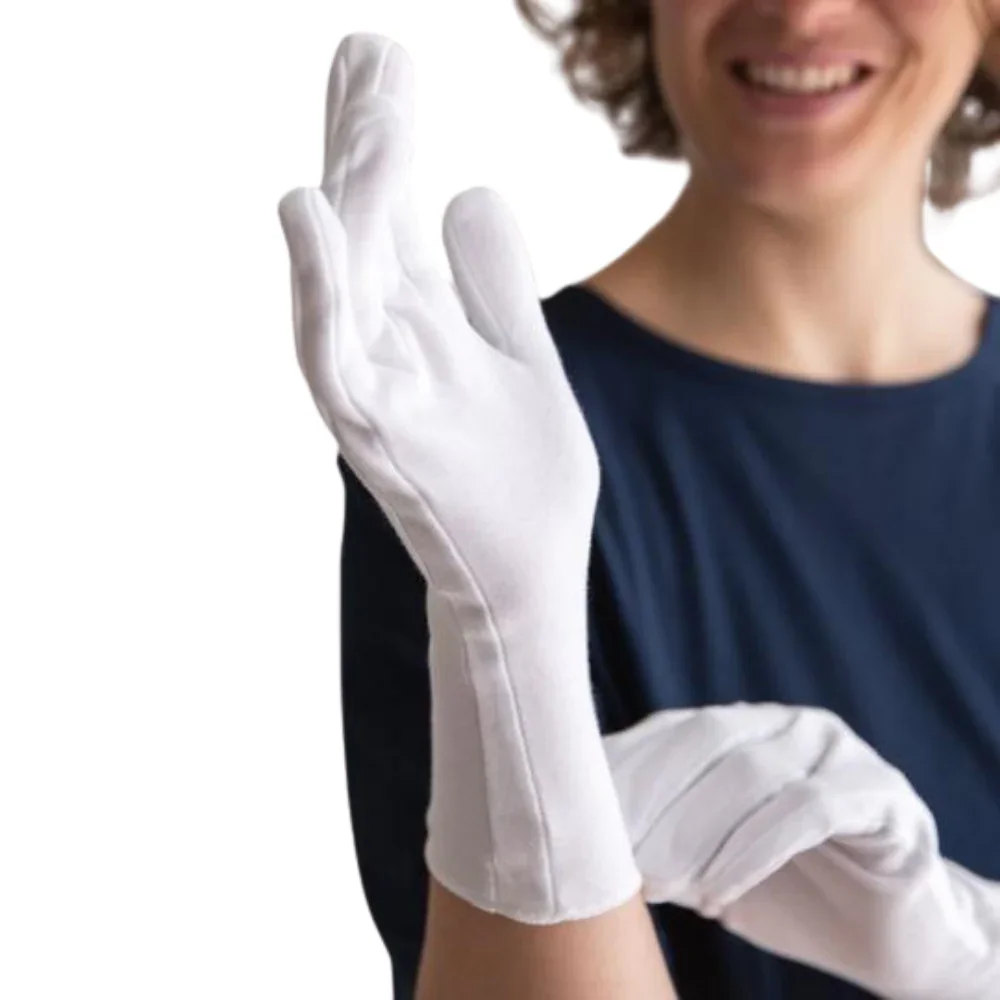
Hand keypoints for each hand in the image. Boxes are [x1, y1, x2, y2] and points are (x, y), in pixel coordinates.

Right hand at [278, 32, 638, 922]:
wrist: (529, 574)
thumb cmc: (521, 475)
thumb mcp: (522, 355)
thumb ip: (492, 281)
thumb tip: (472, 189)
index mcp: (426, 320)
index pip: (395, 209)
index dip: (388, 136)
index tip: (383, 61)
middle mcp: (393, 342)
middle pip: (368, 225)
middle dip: (366, 137)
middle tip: (368, 49)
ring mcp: (382, 387)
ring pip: (349, 273)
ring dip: (349, 185)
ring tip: (363, 97)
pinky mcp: (380, 436)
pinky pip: (336, 354)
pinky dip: (319, 287)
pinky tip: (310, 212)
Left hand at [604, 703, 999, 997]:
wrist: (884, 935)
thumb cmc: (780, 893)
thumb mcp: (703, 865)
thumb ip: (654, 844)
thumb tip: (576, 842)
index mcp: (740, 727)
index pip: (668, 732)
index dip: (623, 774)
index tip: (579, 824)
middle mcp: (785, 724)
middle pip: (705, 739)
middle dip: (654, 799)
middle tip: (619, 863)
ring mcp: (836, 749)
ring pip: (753, 772)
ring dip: (698, 833)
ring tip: (662, 887)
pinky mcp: (882, 793)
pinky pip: (810, 810)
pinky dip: (755, 851)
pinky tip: (721, 895)